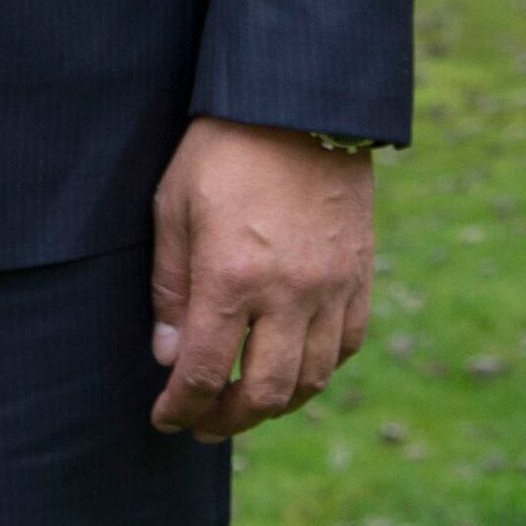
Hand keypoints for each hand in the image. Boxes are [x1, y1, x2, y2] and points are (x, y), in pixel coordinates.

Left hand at [147, 116, 375, 438]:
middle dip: (228, 419)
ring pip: (312, 378)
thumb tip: (169, 357)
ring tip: (246, 403)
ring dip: (276, 403)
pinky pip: (346, 343)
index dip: (181, 408)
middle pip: (265, 392)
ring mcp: (332, 285)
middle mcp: (289, 291)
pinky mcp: (359, 273)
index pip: (205, 372)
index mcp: (232, 275)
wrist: (299, 101)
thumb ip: (170, 288)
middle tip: (204, 424)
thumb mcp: (174, 206)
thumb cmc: (223, 147)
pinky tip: (293, 366)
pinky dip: (319, 368)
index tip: (166, 420)